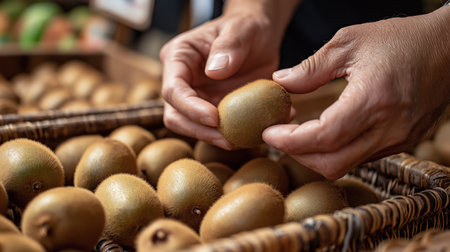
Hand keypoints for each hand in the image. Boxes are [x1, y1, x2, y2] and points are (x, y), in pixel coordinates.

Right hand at [160, 1, 298, 148]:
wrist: (259, 37)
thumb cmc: (245, 27)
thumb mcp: (241, 29)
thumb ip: (229, 46)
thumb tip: (215, 71)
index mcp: (178, 58)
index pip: (173, 90)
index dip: (190, 108)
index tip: (214, 118)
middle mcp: (182, 81)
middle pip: (177, 116)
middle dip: (199, 131)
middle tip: (228, 140)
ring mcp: (197, 98)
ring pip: (195, 128)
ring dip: (216, 138)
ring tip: (243, 141)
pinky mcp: (214, 110)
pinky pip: (219, 129)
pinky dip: (236, 135)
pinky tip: (257, 133)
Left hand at [263, 6, 449, 178]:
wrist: (448, 48)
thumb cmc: (400, 39)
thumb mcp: (350, 42)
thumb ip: (312, 67)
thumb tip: (280, 82)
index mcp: (373, 100)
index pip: (323, 138)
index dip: (289, 141)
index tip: (268, 133)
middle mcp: (388, 128)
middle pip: (331, 163)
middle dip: (296, 154)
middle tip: (277, 136)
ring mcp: (397, 139)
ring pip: (345, 166)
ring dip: (314, 156)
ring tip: (296, 136)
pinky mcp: (402, 142)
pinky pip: (360, 159)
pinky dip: (335, 152)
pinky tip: (323, 134)